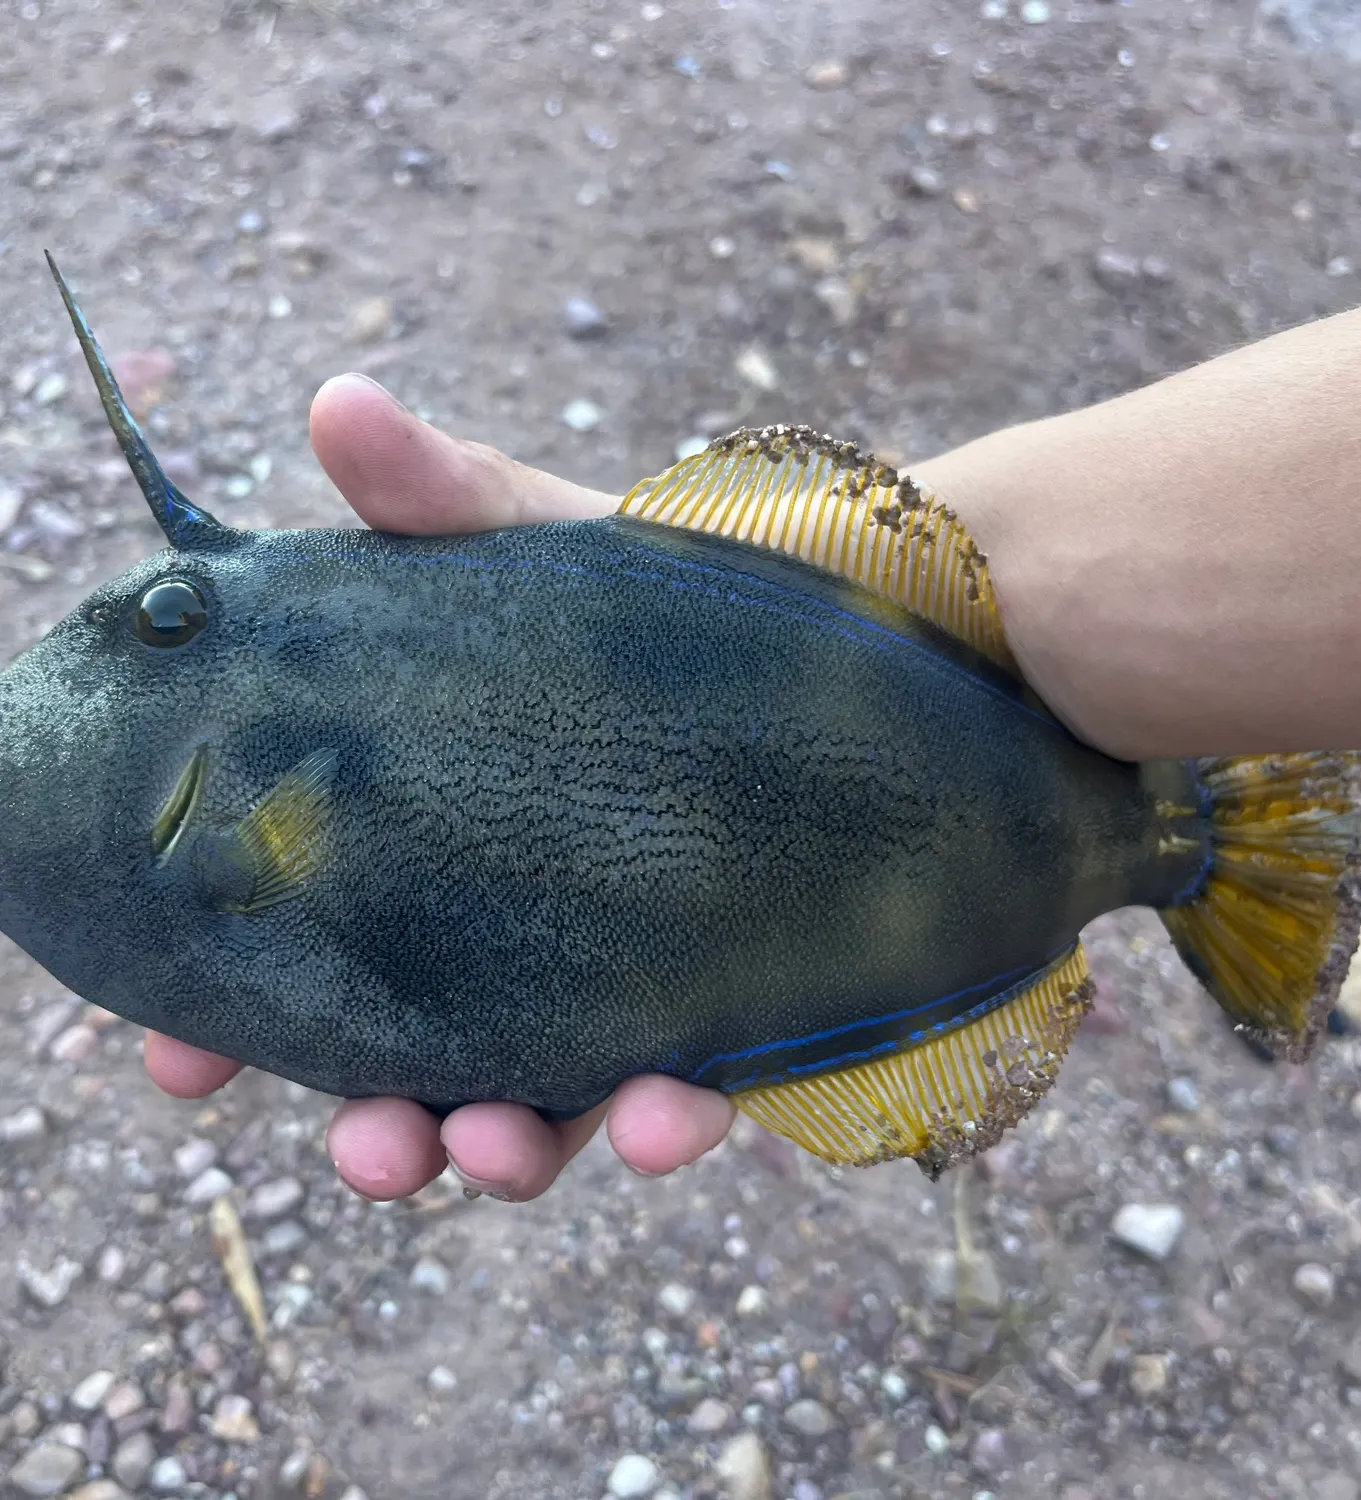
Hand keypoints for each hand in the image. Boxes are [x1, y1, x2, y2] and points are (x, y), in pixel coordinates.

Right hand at [144, 375, 736, 1199]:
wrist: (884, 627)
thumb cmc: (691, 591)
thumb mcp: (562, 544)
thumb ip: (451, 500)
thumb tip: (336, 404)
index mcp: (450, 837)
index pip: (320, 941)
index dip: (236, 1009)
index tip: (178, 1054)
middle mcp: (529, 926)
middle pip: (420, 1059)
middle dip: (377, 1122)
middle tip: (363, 1141)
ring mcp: (633, 980)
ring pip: (546, 1110)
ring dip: (505, 1150)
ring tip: (491, 1147)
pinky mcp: (741, 1014)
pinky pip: (696, 1097)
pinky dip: (671, 1123)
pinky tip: (669, 1113)